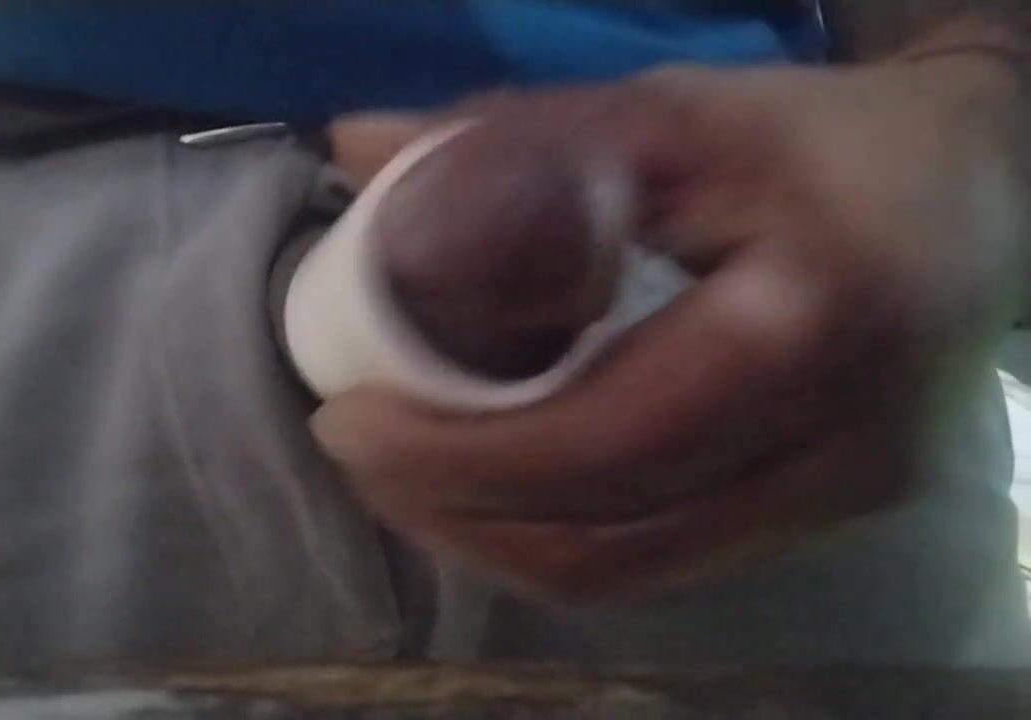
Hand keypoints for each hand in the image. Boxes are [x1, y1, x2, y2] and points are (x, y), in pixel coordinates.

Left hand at [316, 54, 1026, 603]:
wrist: (976, 191)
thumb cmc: (822, 144)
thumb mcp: (672, 116)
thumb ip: (513, 139)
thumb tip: (358, 145)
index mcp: (805, 327)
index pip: (604, 440)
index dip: (459, 456)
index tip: (348, 423)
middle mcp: (837, 446)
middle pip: (608, 539)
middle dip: (454, 513)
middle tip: (358, 453)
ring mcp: (842, 500)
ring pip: (632, 574)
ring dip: (494, 542)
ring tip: (406, 479)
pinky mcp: (830, 519)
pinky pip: (666, 562)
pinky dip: (560, 541)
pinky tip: (495, 492)